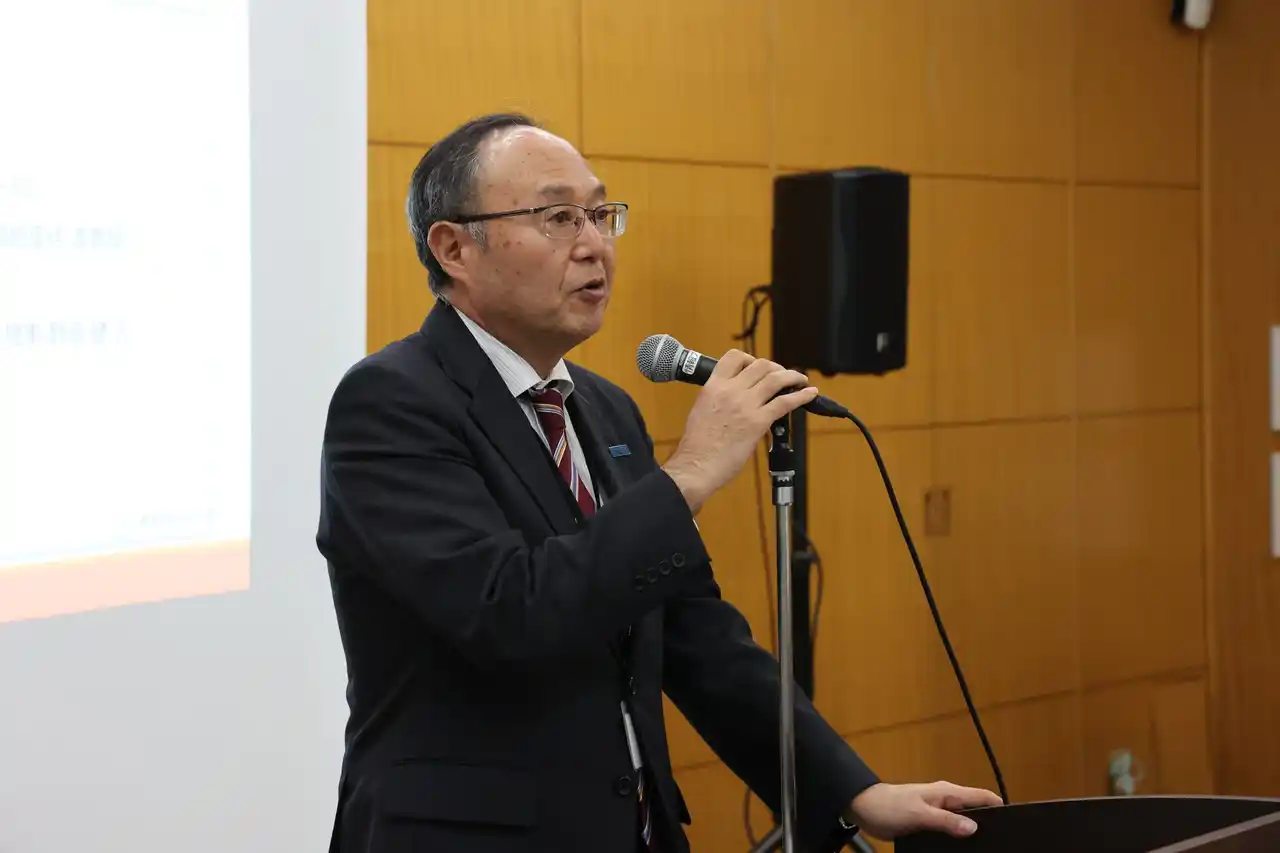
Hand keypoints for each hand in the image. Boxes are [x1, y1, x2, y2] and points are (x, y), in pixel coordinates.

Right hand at [661, 350, 816, 512]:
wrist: (696, 466)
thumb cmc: (696, 446)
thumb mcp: (701, 410)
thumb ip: (719, 398)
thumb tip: (735, 398)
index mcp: (713, 386)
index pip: (735, 357)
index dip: (750, 359)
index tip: (757, 367)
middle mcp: (730, 391)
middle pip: (761, 365)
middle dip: (775, 368)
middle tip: (781, 376)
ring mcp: (746, 405)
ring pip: (776, 379)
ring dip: (792, 377)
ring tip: (800, 380)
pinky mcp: (758, 422)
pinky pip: (785, 403)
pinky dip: (801, 396)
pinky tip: (810, 394)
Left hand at [845, 781, 1002, 839]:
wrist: (864, 808)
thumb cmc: (890, 806)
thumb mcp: (919, 815)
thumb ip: (946, 821)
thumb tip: (974, 828)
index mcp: (948, 793)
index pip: (982, 797)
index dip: (1000, 808)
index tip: (1014, 824)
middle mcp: (946, 801)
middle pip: (976, 812)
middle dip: (988, 824)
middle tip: (1000, 843)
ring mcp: (938, 812)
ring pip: (963, 823)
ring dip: (971, 834)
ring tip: (984, 850)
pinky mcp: (929, 823)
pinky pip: (950, 831)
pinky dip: (957, 838)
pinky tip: (961, 851)